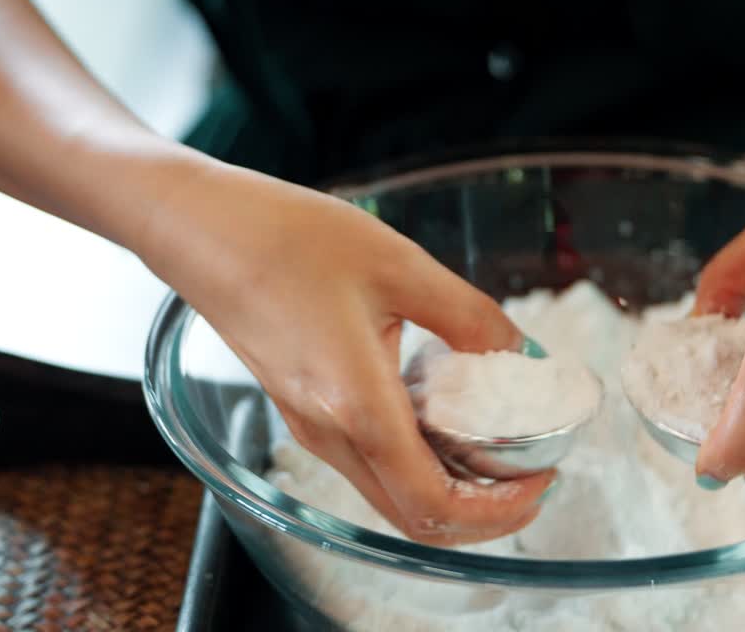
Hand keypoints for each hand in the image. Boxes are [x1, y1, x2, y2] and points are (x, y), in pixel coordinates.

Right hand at [137, 160, 553, 543]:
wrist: (202, 228)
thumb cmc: (289, 239)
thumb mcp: (400, 265)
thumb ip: (468, 316)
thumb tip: (522, 351)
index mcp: (354, 405)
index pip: (431, 503)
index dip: (496, 511)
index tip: (541, 482)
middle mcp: (328, 434)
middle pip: (413, 517)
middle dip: (483, 515)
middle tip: (534, 479)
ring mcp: (311, 428)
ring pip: (391, 496)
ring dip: (452, 492)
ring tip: (504, 454)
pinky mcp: (304, 411)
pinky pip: (371, 464)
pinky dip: (420, 464)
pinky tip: (451, 422)